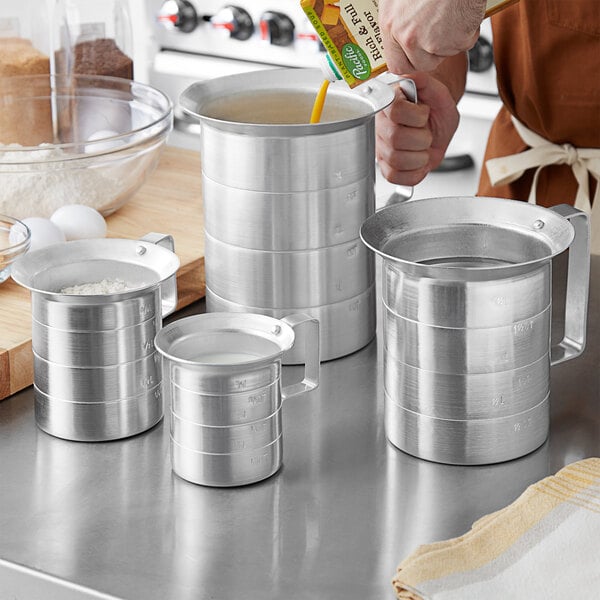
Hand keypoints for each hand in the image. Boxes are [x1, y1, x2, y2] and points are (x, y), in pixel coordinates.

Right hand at [376, 71, 459, 185]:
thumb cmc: (434, 108)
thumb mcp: (437, 91)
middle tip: (425, 132)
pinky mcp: (385, 166)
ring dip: (419, 156)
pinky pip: (395, 177)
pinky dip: (413, 172)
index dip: (417, 116)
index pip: (395, 111)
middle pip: (396, 138)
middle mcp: (381, 125)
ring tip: (421, 147)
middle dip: (421, 138)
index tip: (424, 113)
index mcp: (389, 103)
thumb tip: (410, 76)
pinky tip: (417, 161)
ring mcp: (381, 147)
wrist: (436, 123)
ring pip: (396, 159)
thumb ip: (423, 80)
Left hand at [379, 0, 484, 72]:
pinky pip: (462, 44)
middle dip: (430, 54)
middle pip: (421, 64)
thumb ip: (396, 17)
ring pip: (443, 55)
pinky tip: (461, 13)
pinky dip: (465, 32)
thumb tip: (396, 30)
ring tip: (448, 17)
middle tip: (436, 34)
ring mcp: (432, 41)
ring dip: (448, 42)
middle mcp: (409, 36)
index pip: (396, 64)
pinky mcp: (455, 40)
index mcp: (391, 24)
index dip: (408, 60)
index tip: (413, 57)